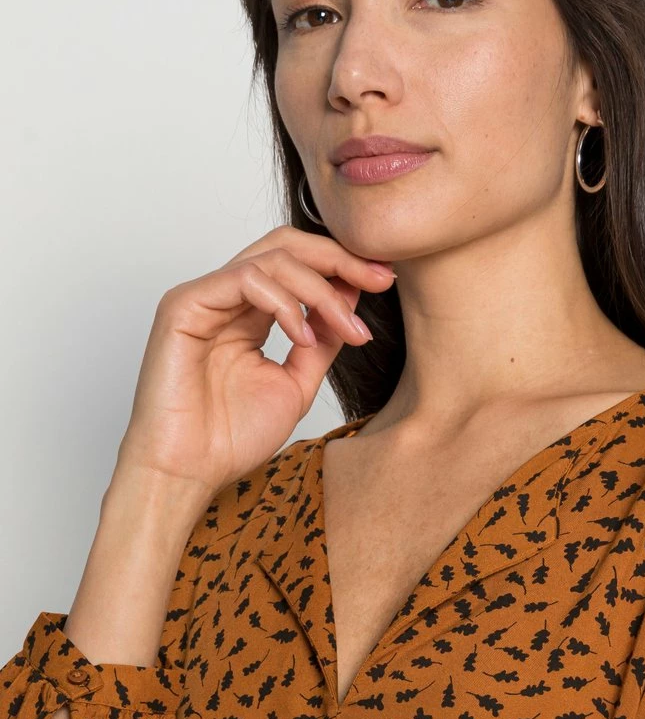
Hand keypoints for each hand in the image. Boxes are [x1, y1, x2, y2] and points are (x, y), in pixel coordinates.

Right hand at [113, 226, 394, 497]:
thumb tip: (353, 297)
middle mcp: (226, 298)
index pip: (299, 264)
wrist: (189, 473)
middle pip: (287, 245)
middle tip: (380, 279)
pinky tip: (303, 336)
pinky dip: (285, 303)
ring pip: (272, 258)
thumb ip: (322, 340)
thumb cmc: (231, 438)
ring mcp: (204, 297)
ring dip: (321, 289)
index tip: (386, 281)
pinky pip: (245, 278)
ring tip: (347, 329)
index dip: (344, 266)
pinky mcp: (184, 305)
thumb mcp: (297, 382)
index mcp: (249, 312)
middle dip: (340, 259)